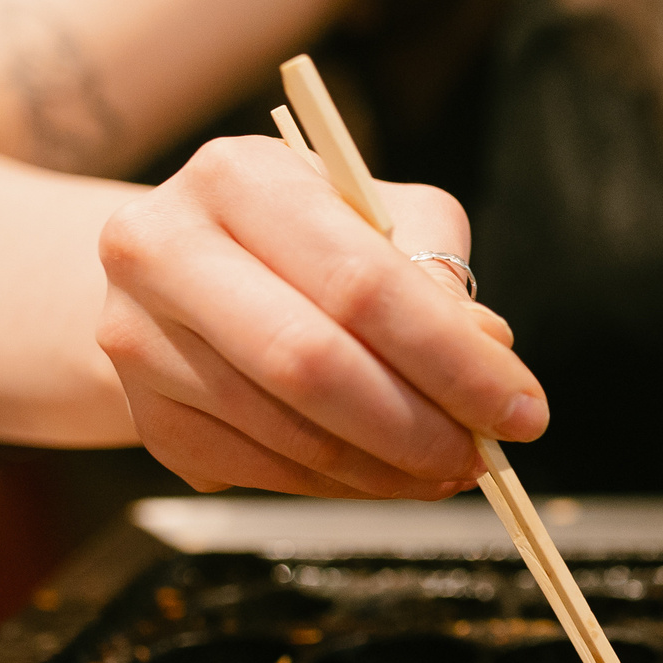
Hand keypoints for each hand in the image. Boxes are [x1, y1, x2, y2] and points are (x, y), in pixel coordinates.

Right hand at [95, 135, 544, 496]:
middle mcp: (163, 252)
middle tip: (484, 456)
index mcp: (235, 178)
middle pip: (314, 366)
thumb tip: (487, 351)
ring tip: (449, 467)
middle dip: (420, 426)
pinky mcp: (148, 418)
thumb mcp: (375, 216)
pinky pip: (264, 472)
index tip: (521, 409)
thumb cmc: (301, 237)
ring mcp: (141, 342)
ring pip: (290, 433)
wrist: (177, 269)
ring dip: (389, 468)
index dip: (453, 360)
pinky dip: (341, 484)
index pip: (361, 283)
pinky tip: (385, 471)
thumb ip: (434, 272)